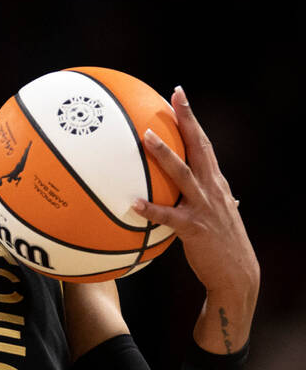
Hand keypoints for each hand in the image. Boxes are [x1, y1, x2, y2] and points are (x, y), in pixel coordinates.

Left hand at [133, 86, 258, 350]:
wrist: (236, 274)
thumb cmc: (220, 244)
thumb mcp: (215, 213)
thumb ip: (204, 197)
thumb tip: (197, 186)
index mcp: (215, 183)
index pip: (203, 145)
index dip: (191, 120)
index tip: (179, 95)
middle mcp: (212, 189)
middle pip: (199, 148)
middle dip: (187, 121)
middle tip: (174, 97)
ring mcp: (204, 207)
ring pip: (183, 175)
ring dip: (164, 155)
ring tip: (145, 137)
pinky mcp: (194, 229)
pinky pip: (169, 218)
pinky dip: (152, 210)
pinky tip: (133, 204)